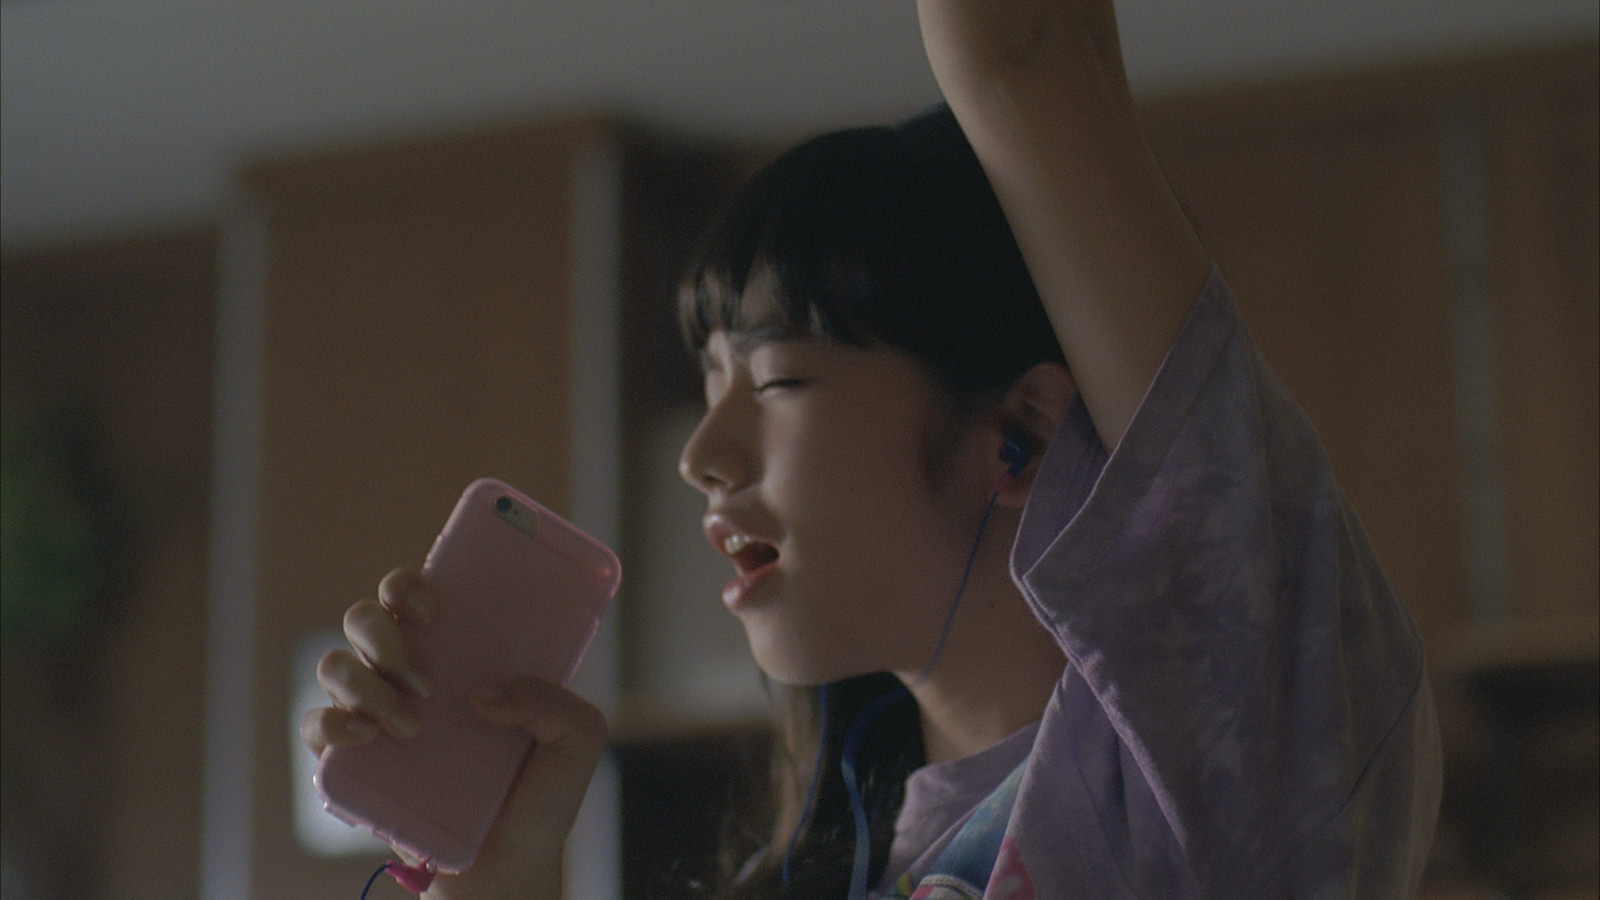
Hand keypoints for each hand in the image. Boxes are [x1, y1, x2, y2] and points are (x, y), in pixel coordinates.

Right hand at [300, 568, 606, 898]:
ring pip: (334, 667)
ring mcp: (376, 718)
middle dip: (383, 635)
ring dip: (365, 684)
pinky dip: (330, 724)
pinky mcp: (352, 766)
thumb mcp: (578, 740)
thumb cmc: (540, 799)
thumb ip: (555, 703)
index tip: (434, 609)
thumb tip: (485, 695)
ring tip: (411, 725)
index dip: (408, 587)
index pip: (412, 598)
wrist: (509, 869)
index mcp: (458, 658)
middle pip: (364, 621)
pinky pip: (314, 728)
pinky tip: (364, 737)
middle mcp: (409, 679)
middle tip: (426, 680)